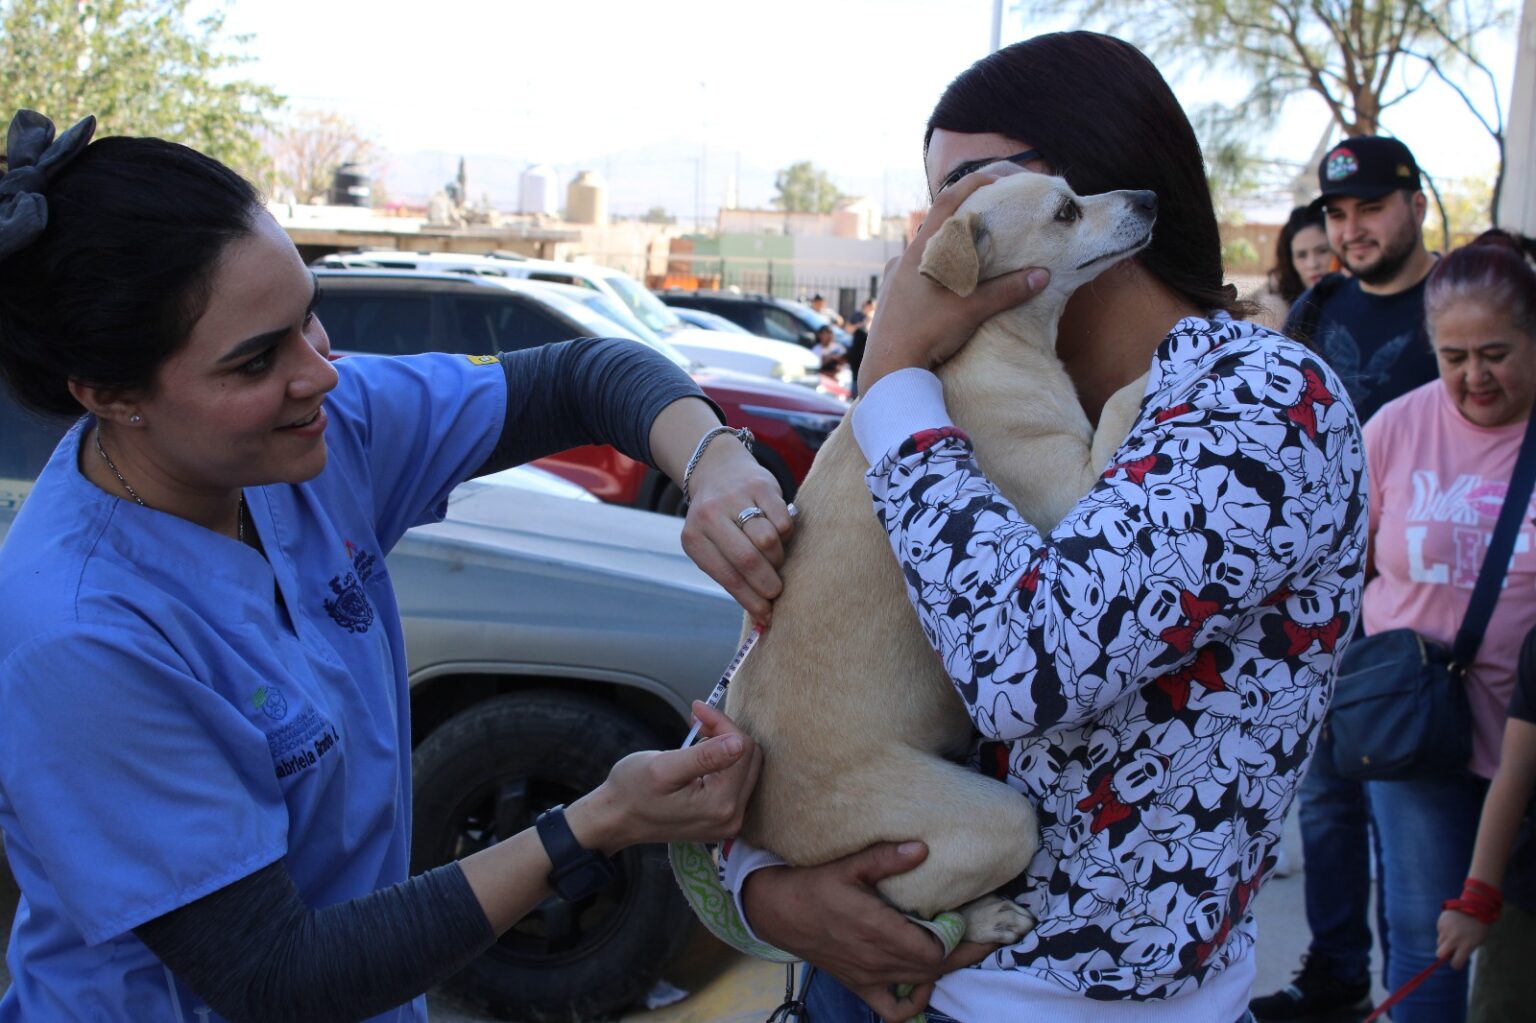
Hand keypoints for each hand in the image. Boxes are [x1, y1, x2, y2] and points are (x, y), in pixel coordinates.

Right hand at [568, 702, 761, 853]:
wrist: (616, 818)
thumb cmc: (632, 791)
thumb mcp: (663, 768)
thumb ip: (704, 756)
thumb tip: (739, 743)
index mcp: (720, 804)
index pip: (742, 748)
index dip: (721, 723)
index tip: (696, 710)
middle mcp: (732, 818)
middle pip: (751, 758)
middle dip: (726, 733)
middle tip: (698, 721)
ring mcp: (729, 822)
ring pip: (747, 768)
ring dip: (726, 745)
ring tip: (699, 737)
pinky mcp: (724, 819)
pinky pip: (738, 781)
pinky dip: (724, 762)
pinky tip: (702, 756)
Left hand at [681, 433, 794, 627]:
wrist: (717, 468)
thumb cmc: (719, 520)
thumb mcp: (711, 545)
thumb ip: (732, 575)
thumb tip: (763, 617)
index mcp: (693, 539)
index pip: (727, 577)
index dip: (751, 600)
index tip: (767, 616)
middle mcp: (709, 516)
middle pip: (748, 560)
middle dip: (768, 584)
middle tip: (777, 591)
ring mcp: (734, 498)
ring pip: (768, 540)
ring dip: (777, 558)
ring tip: (775, 558)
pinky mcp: (759, 485)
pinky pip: (782, 521)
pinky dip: (785, 534)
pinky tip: (778, 532)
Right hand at [741, 842, 999, 1021]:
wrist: (779, 910)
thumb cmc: (815, 885)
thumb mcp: (849, 865)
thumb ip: (886, 858)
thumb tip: (923, 848)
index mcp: (878, 931)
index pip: (934, 951)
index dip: (960, 940)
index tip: (976, 920)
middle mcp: (877, 960)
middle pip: (935, 969)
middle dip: (965, 953)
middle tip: (988, 935)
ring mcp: (869, 977)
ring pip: (920, 983)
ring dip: (944, 969)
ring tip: (962, 949)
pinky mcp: (859, 985)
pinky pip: (893, 1009)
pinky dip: (913, 1001)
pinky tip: (923, 982)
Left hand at [859, 173, 1049, 393]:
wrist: (888, 370)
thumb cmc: (926, 335)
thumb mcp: (971, 311)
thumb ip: (1007, 291)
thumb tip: (1042, 275)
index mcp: (921, 251)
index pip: (947, 202)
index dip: (972, 183)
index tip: (997, 177)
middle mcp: (904, 258)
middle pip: (935, 224)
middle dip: (964, 215)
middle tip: (991, 213)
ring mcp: (894, 278)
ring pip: (925, 250)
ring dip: (949, 245)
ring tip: (975, 250)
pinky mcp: (892, 298)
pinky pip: (917, 272)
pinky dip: (938, 268)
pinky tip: (950, 282)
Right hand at [1436, 907, 1490, 968]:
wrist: (1475, 907)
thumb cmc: (1478, 927)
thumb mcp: (1476, 941)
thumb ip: (1465, 950)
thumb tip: (1452, 956)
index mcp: (1466, 946)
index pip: (1456, 963)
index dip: (1456, 964)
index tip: (1457, 962)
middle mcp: (1454, 939)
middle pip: (1440, 954)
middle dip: (1443, 955)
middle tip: (1449, 951)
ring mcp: (1446, 930)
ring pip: (1439, 942)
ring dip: (1445, 941)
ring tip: (1454, 934)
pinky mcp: (1441, 922)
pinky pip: (1440, 932)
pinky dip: (1444, 931)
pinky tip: (1452, 925)